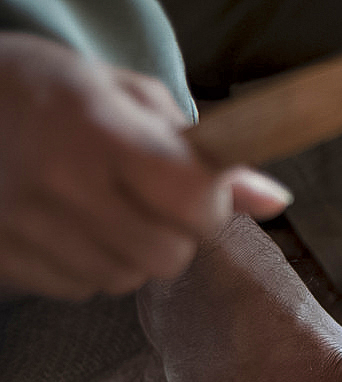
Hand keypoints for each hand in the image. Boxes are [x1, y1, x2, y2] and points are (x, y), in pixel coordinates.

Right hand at [0, 33, 291, 300]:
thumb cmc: (53, 92)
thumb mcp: (132, 97)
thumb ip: (204, 151)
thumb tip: (274, 201)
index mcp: (100, 130)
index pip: (193, 200)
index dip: (209, 205)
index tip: (200, 191)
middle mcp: (60, 183)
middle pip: (166, 257)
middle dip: (176, 236)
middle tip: (152, 203)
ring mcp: (25, 226)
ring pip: (125, 280)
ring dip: (132, 255)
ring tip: (106, 210)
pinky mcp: (3, 257)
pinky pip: (80, 289)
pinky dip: (89, 266)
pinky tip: (71, 227)